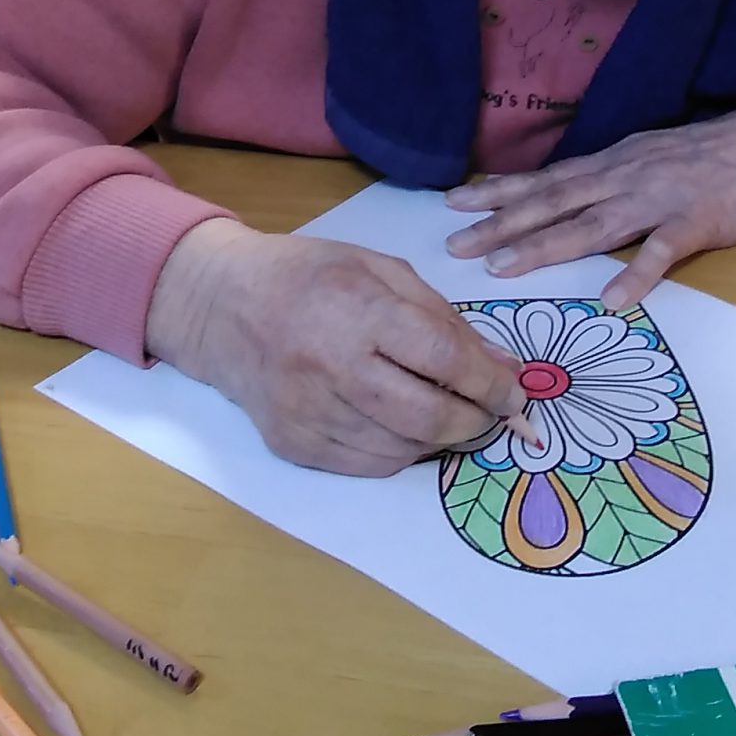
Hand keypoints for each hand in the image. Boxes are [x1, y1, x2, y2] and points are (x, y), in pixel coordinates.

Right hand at [146, 220, 532, 476]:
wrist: (220, 305)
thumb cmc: (308, 276)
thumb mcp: (379, 269)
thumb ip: (443, 318)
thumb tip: (504, 368)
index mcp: (356, 308)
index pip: (444, 359)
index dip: (491, 384)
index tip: (515, 393)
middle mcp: (330, 365)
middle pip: (429, 416)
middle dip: (476, 422)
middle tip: (491, 414)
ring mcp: (307, 411)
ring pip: (404, 449)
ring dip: (440, 438)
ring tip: (445, 412)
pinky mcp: (292, 443)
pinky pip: (370, 465)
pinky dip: (401, 451)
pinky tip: (401, 425)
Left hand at [443, 90, 735, 307]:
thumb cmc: (717, 156)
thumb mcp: (652, 158)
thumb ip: (611, 180)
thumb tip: (568, 196)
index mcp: (614, 164)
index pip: (546, 180)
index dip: (498, 192)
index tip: (452, 203)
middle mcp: (625, 177)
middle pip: (554, 203)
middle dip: (500, 224)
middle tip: (455, 246)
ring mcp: (660, 199)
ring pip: (592, 225)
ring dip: (545, 246)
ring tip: (503, 267)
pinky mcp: (698, 222)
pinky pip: (662, 252)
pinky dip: (636, 274)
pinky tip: (612, 299)